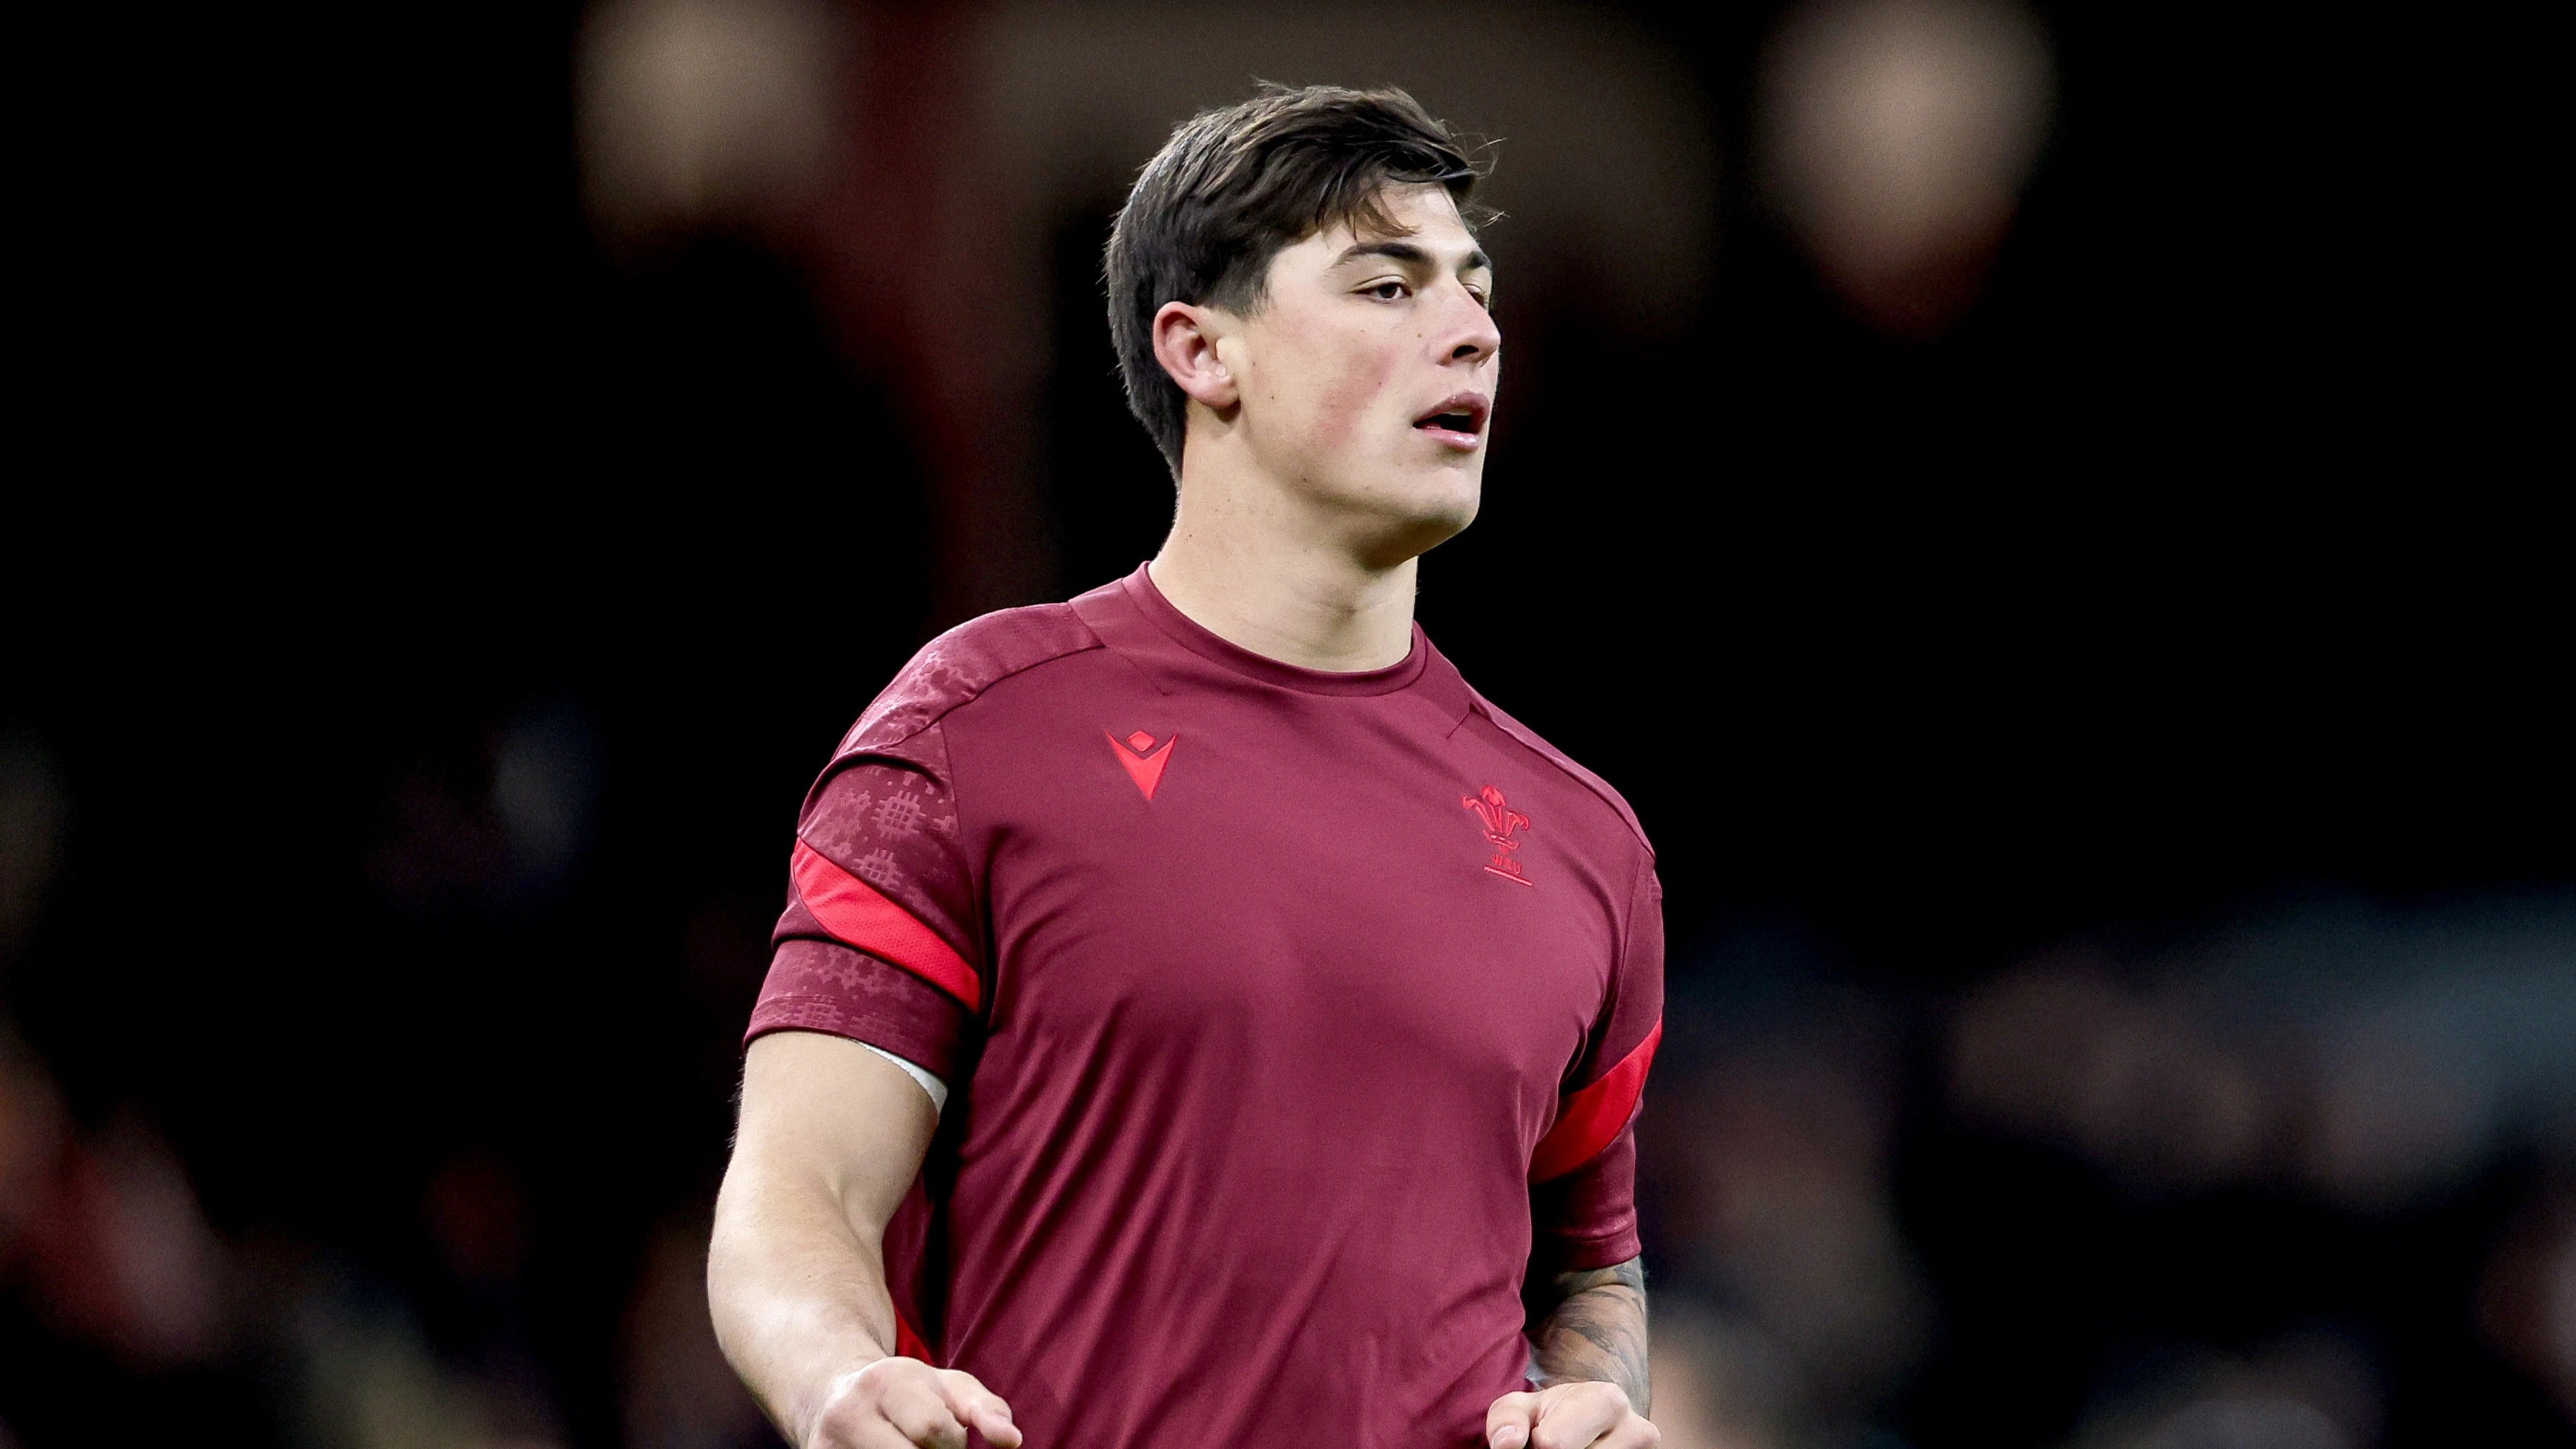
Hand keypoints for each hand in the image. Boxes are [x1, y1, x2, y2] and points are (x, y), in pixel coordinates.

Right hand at [808, 1357, 1020, 1448]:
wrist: (832, 1399)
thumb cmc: (907, 1395)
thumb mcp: (949, 1388)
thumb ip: (986, 1410)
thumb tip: (1011, 1441)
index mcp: (884, 1383)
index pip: (931, 1429)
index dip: (951, 1442)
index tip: (946, 1436)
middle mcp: (847, 1415)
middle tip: (931, 1448)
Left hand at [1486, 1380, 1657, 1448]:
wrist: (1590, 1422)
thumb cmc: (1550, 1416)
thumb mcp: (1522, 1407)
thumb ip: (1507, 1419)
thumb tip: (1508, 1443)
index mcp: (1607, 1401)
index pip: (1555, 1443)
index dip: (1537, 1447)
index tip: (1539, 1440)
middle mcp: (1637, 1431)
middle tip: (1552, 1448)